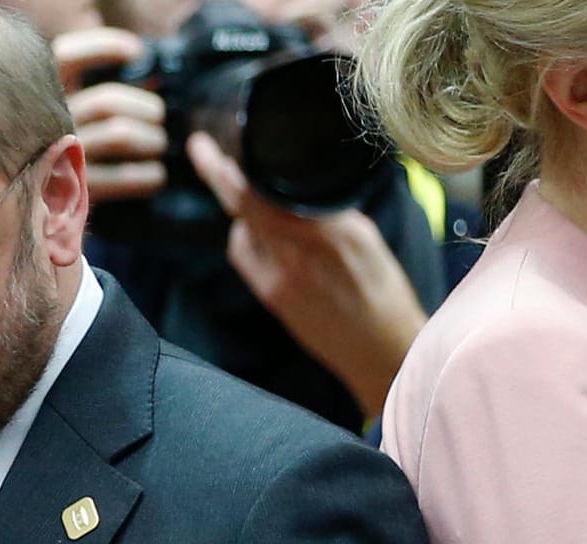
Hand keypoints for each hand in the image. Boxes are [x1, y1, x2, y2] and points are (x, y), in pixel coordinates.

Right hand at [55, 28, 166, 202]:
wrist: (29, 218)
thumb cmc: (60, 159)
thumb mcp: (63, 117)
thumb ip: (91, 92)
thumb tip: (141, 72)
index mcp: (40, 100)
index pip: (67, 56)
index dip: (104, 47)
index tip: (136, 53)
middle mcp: (44, 126)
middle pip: (107, 101)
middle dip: (145, 107)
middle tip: (159, 117)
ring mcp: (57, 160)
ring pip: (120, 134)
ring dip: (152, 139)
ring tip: (158, 144)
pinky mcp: (72, 192)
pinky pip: (123, 176)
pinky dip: (148, 175)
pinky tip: (155, 176)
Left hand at [186, 132, 424, 420]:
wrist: (382, 350)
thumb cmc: (385, 293)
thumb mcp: (367, 238)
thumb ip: (328, 212)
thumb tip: (297, 191)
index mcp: (334, 232)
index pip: (270, 194)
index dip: (233, 171)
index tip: (211, 149)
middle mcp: (301, 254)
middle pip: (245, 207)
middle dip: (219, 176)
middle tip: (201, 149)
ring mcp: (280, 278)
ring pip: (242, 230)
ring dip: (241, 209)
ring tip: (252, 195)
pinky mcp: (271, 297)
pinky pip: (246, 256)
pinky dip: (247, 239)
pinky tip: (260, 235)